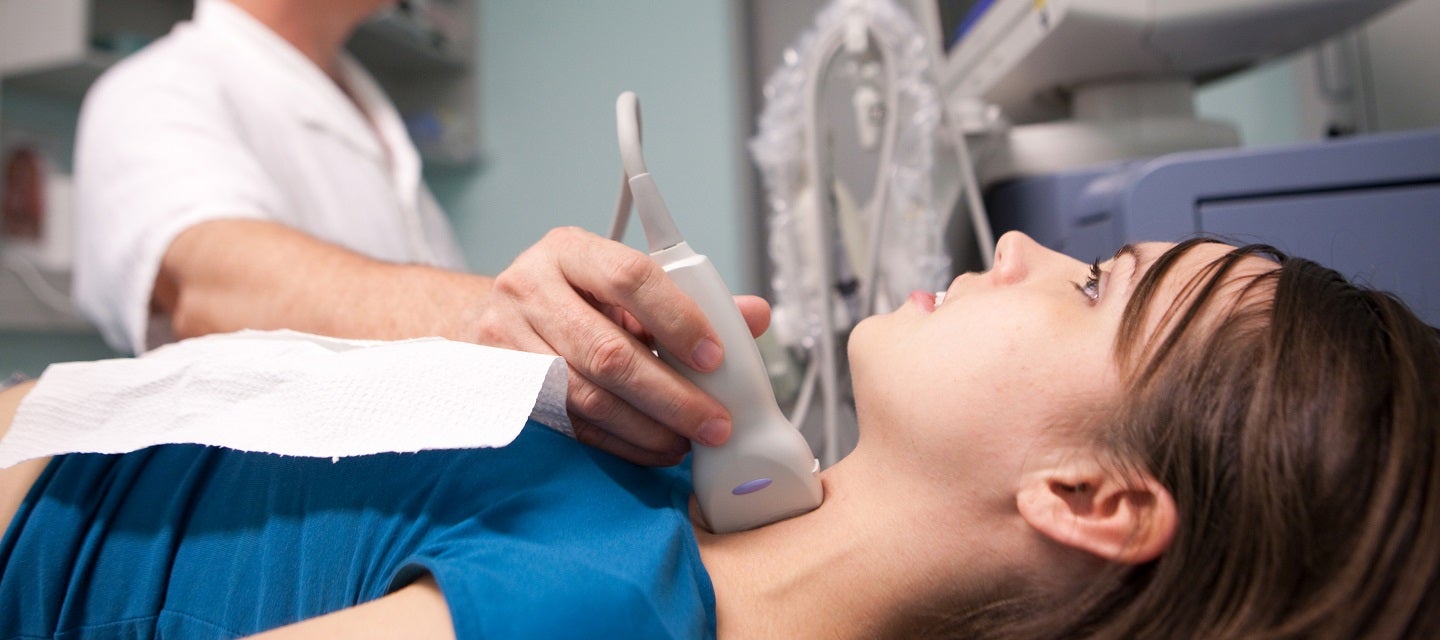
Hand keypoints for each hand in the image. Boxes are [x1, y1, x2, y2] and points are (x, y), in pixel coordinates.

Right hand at [471, 227, 770, 465]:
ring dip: (647, 427)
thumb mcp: (622, 286)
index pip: (630, 277)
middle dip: (671, 395)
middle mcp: (528, 287)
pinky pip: (568, 423)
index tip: (716, 358)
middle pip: (608, 352)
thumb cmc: (575, 300)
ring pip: (585, 395)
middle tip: (714, 421)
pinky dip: (618, 442)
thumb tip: (754, 316)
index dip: (678, 320)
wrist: (495, 318)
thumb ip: (690, 299)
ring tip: (688, 441)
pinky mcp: (497, 385)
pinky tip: (652, 448)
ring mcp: (504, 338)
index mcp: (569, 250)